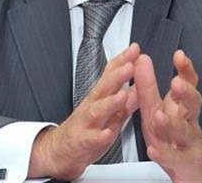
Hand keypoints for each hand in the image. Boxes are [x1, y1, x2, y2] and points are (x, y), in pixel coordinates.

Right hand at [28, 43, 139, 179]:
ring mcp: (86, 124)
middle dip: (117, 76)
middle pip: (103, 88)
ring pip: (96, 111)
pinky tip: (108, 133)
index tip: (135, 49)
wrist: (59, 152)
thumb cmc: (86, 130)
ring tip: (122, 96)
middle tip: (129, 66)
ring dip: (109, 103)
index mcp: (100, 98)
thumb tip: (142, 84)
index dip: (122, 61)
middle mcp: (92, 107)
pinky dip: (100, 136)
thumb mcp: (110, 113)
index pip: (110, 74)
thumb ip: (128, 99)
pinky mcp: (82, 143)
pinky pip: (91, 139)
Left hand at [135, 50, 201, 182]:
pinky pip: (174, 159)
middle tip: (176, 83)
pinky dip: (164, 155)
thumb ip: (148, 85)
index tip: (179, 55)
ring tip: (160, 116)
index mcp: (181, 106)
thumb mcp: (156, 108)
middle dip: (186, 94)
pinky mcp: (182, 163)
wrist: (191, 169)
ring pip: (185, 131)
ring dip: (173, 123)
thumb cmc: (172, 134)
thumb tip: (141, 59)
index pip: (189, 83)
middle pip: (194, 105)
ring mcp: (187, 142)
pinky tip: (153, 150)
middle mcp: (188, 121)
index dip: (186, 70)